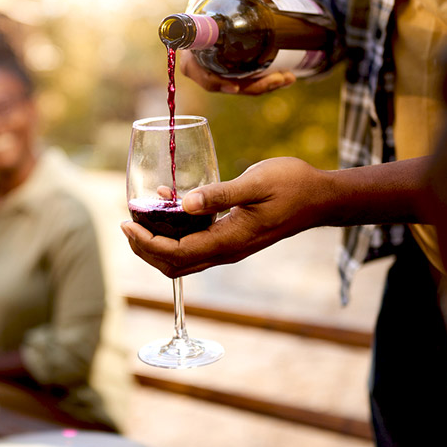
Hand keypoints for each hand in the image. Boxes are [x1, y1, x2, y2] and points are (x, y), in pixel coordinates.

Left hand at [121, 157, 327, 277]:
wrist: (321, 198)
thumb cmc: (292, 185)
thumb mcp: (255, 182)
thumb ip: (219, 194)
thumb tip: (183, 203)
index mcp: (229, 240)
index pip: (175, 253)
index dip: (146, 242)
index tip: (127, 223)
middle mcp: (226, 251)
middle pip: (173, 264)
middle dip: (144, 248)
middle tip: (126, 224)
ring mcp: (230, 248)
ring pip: (183, 259)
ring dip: (157, 244)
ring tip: (138, 219)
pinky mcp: (232, 240)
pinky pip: (196, 245)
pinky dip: (175, 233)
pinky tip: (170, 204)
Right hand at [180, 0, 298, 95]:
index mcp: (196, 36)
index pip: (192, 65)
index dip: (209, 79)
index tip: (234, 87)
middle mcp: (203, 55)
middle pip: (219, 82)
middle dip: (249, 87)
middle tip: (276, 79)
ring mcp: (218, 61)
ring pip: (235, 84)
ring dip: (261, 87)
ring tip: (287, 78)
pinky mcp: (233, 63)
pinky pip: (244, 79)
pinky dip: (263, 82)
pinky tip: (286, 78)